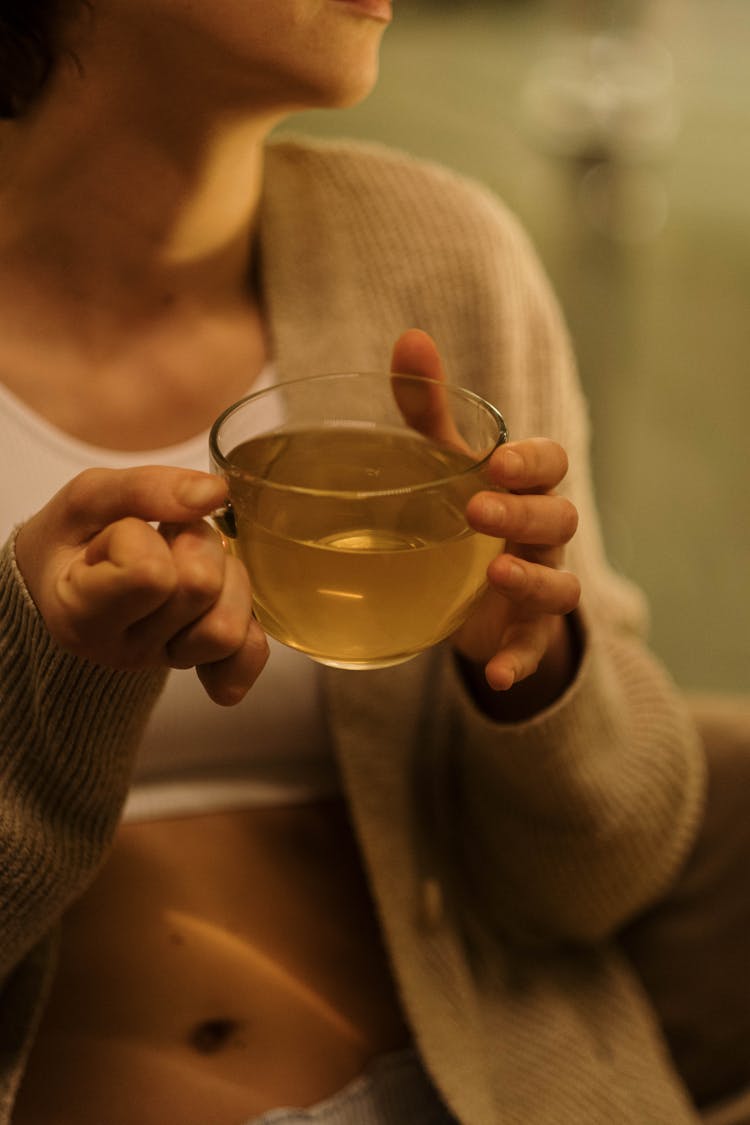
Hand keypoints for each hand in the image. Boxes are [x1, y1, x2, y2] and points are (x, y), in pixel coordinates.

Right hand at [14, 466, 268, 704]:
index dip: (140, 534)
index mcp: (81, 616)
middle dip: (192, 542)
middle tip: (163, 536)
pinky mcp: (199, 666)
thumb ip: (144, 488)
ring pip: (230, 626)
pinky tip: (222, 599)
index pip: (149, 573)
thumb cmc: (71, 539)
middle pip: (201, 589)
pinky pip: (247, 657)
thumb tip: (214, 493)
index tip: (115, 534)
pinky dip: (249, 626)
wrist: (59, 584)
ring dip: (224, 576)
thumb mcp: (87, 498)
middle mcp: (124, 652)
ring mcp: (165, 663)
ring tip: (189, 562)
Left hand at [391, 329, 579, 699]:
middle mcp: (539, 537)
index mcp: (523, 487)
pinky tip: (492, 674)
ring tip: (494, 576)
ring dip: (533, 583)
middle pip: (559, 521)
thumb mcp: (441, 460)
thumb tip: (410, 337)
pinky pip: (533, 649)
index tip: (498, 462)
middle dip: (525, 514)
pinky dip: (518, 661)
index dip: (534, 463)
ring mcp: (537, 586)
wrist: (466, 590)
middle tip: (479, 512)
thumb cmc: (458, 509)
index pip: (551, 465)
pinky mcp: (522, 633)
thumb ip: (427, 407)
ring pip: (561, 586)